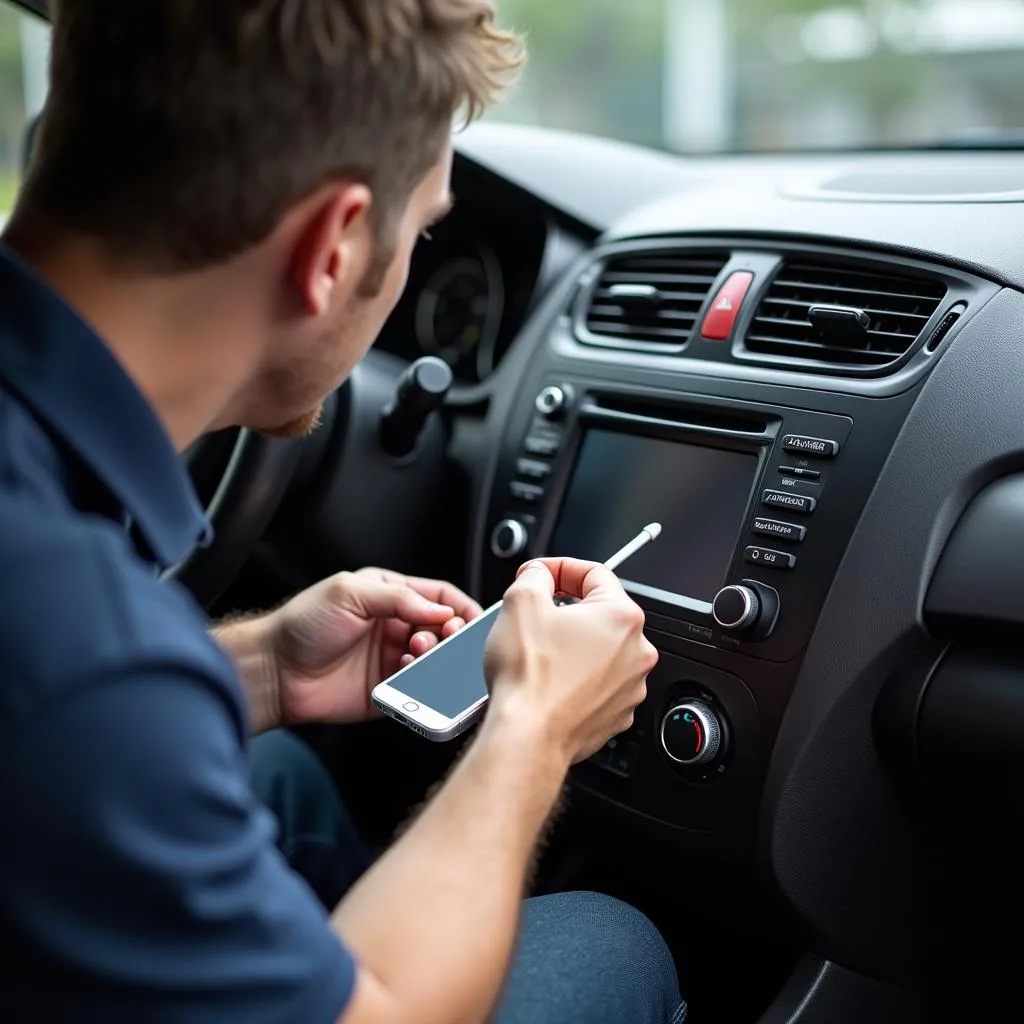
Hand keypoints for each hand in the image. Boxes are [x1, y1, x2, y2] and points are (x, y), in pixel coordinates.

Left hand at [265, 568, 482, 725]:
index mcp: (389, 596)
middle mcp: (394, 627)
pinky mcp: (387, 690)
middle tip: (446, 638)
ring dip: (436, 659)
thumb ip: (399, 598)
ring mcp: (392, 660)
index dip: (460, 607)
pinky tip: (406, 676)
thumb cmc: (303, 624)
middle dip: (451, 635)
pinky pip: (419, 690)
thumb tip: (441, 610)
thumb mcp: (350, 593)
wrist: (274, 671)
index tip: (474, 619)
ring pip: (436, 661)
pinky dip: (423, 685)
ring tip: (416, 655)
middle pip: (443, 631)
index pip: (439, 597)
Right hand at [483, 558, 657, 764]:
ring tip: (541, 653)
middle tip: (536, 616)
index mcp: (622, 617)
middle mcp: (637, 652)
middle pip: (600, 613)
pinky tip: (551, 681)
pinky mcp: (617, 714)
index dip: (559, 568)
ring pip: (600, 650)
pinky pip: (599, 682)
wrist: (527, 737)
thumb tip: (540, 574)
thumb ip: (536, 575)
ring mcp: (630, 686)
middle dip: (567, 610)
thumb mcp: (521, 602)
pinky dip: (577, 677)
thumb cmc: (529, 678)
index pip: (594, 573)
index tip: (540, 575)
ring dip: (573, 645)